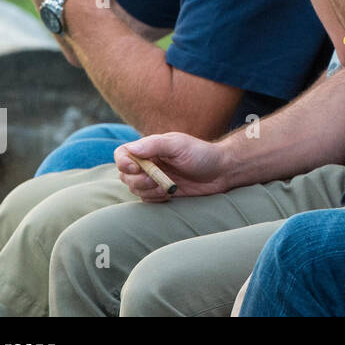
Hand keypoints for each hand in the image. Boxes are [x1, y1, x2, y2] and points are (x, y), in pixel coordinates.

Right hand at [115, 133, 230, 201]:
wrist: (221, 172)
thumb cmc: (202, 154)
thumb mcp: (178, 145)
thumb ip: (154, 145)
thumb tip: (130, 149)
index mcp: (150, 148)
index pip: (123, 154)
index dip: (123, 162)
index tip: (136, 168)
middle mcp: (149, 163)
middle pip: (125, 174)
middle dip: (138, 180)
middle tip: (156, 179)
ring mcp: (154, 178)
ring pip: (134, 188)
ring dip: (148, 190)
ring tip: (167, 186)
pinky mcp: (160, 193)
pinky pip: (146, 199)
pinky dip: (155, 198)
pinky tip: (170, 194)